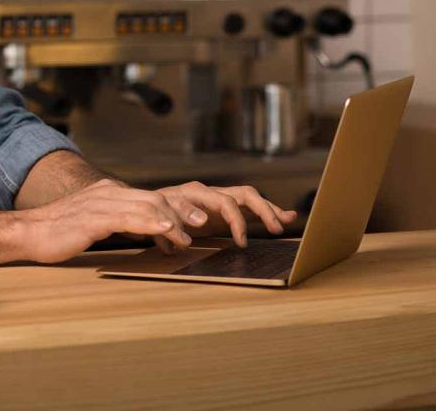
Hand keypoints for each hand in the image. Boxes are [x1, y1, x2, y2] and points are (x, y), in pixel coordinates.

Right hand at [15, 179, 193, 263]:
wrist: (27, 232)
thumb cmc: (57, 232)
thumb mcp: (91, 223)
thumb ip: (114, 221)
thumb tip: (137, 231)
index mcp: (108, 193)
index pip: (149, 198)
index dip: (173, 211)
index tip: (190, 226)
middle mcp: (108, 193)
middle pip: (154, 199)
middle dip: (181, 212)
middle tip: (202, 225)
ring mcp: (101, 204)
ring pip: (147, 206)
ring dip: (172, 222)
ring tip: (189, 237)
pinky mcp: (94, 218)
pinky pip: (130, 218)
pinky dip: (152, 224)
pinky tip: (167, 231)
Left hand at [153, 181, 297, 251]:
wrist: (145, 207)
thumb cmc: (152, 212)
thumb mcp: (159, 216)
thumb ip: (176, 218)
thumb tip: (200, 221)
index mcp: (196, 192)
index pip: (224, 202)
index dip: (236, 221)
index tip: (242, 242)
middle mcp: (211, 193)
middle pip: (244, 194)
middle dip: (263, 210)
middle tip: (276, 229)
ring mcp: (219, 200)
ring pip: (250, 199)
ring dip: (269, 209)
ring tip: (289, 219)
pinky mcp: (223, 210)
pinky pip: (247, 209)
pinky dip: (265, 213)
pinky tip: (284, 218)